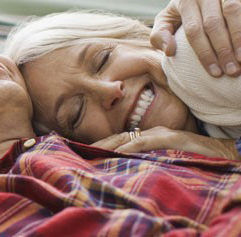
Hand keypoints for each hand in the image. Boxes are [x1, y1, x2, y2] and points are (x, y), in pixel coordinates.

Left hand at [91, 127, 239, 160]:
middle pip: (119, 137)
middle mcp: (152, 133)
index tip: (83, 152)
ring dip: (110, 144)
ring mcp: (162, 134)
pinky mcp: (173, 138)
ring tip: (92, 150)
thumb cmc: (194, 158)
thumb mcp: (166, 160)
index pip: (120, 141)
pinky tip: (121, 150)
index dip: (101, 145)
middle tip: (79, 150)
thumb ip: (149, 161)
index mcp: (148, 138)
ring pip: (130, 137)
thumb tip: (127, 169)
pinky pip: (149, 141)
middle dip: (99, 144)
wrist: (224, 153)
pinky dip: (133, 145)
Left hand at [151, 0, 240, 76]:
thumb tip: (169, 51)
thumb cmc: (188, 8)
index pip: (193, 30)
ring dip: (239, 38)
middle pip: (213, 23)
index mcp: (184, 0)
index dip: (204, 53)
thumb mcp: (168, 18)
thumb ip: (160, 34)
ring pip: (233, 11)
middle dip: (223, 50)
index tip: (214, 73)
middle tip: (232, 71)